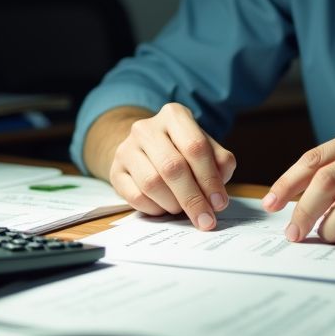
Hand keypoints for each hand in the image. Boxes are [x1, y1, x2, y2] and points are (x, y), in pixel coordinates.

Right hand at [108, 103, 236, 229]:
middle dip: (192, 198)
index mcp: (174, 115)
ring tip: (182, 208)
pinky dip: (155, 209)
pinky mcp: (115, 170)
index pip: (195, 147)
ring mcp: (127, 148)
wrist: (145, 148)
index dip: (209, 178)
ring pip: (152, 183)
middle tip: (205, 219)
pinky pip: (136, 197)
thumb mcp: (206, 147)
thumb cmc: (182, 149)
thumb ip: (219, 164)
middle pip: (172, 167)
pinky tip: (164, 207)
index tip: (219, 203)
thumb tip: (217, 193)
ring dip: (173, 204)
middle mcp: (147, 128)